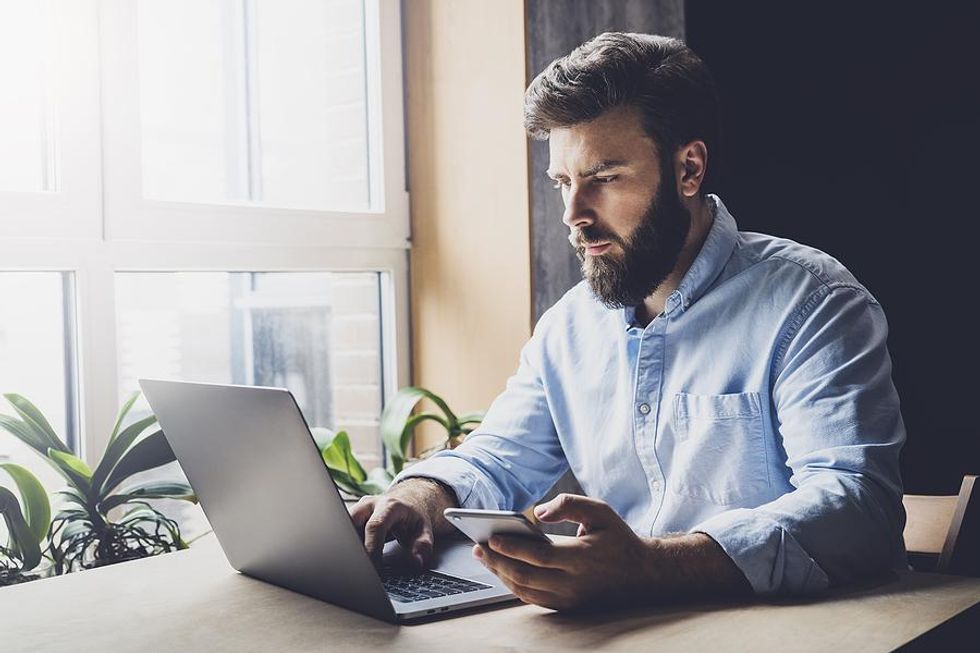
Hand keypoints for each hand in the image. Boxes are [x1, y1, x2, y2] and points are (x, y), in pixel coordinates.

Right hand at [349, 478, 456, 567]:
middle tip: (360, 567)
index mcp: (389, 506)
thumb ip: (423, 546)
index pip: (375, 526)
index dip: (372, 547)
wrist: (407, 501)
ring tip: (357, 562)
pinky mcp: (351, 516)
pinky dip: (348, 544)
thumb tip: (416, 562)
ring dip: (348, 545)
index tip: (374, 567)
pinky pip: (343, 530)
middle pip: (351, 523)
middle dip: (352, 546)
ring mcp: (358, 508)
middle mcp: (370, 504)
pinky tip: (354, 556)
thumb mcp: (424, 530)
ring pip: (343, 526)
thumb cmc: (413, 517)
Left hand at [473, 493, 654, 610]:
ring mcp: (569, 599)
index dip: (512, 548)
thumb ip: (570, 504)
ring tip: (485, 557)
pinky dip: (513, 585)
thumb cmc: (617, 539)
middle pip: (525, 576)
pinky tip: (502, 569)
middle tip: (478, 548)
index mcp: (581, 559)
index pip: (539, 556)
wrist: (642, 574)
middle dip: (496, 562)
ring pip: (525, 591)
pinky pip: (533, 599)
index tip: (490, 538)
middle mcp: (573, 583)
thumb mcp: (600, 511)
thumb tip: (539, 511)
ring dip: (501, 574)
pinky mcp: (567, 607)